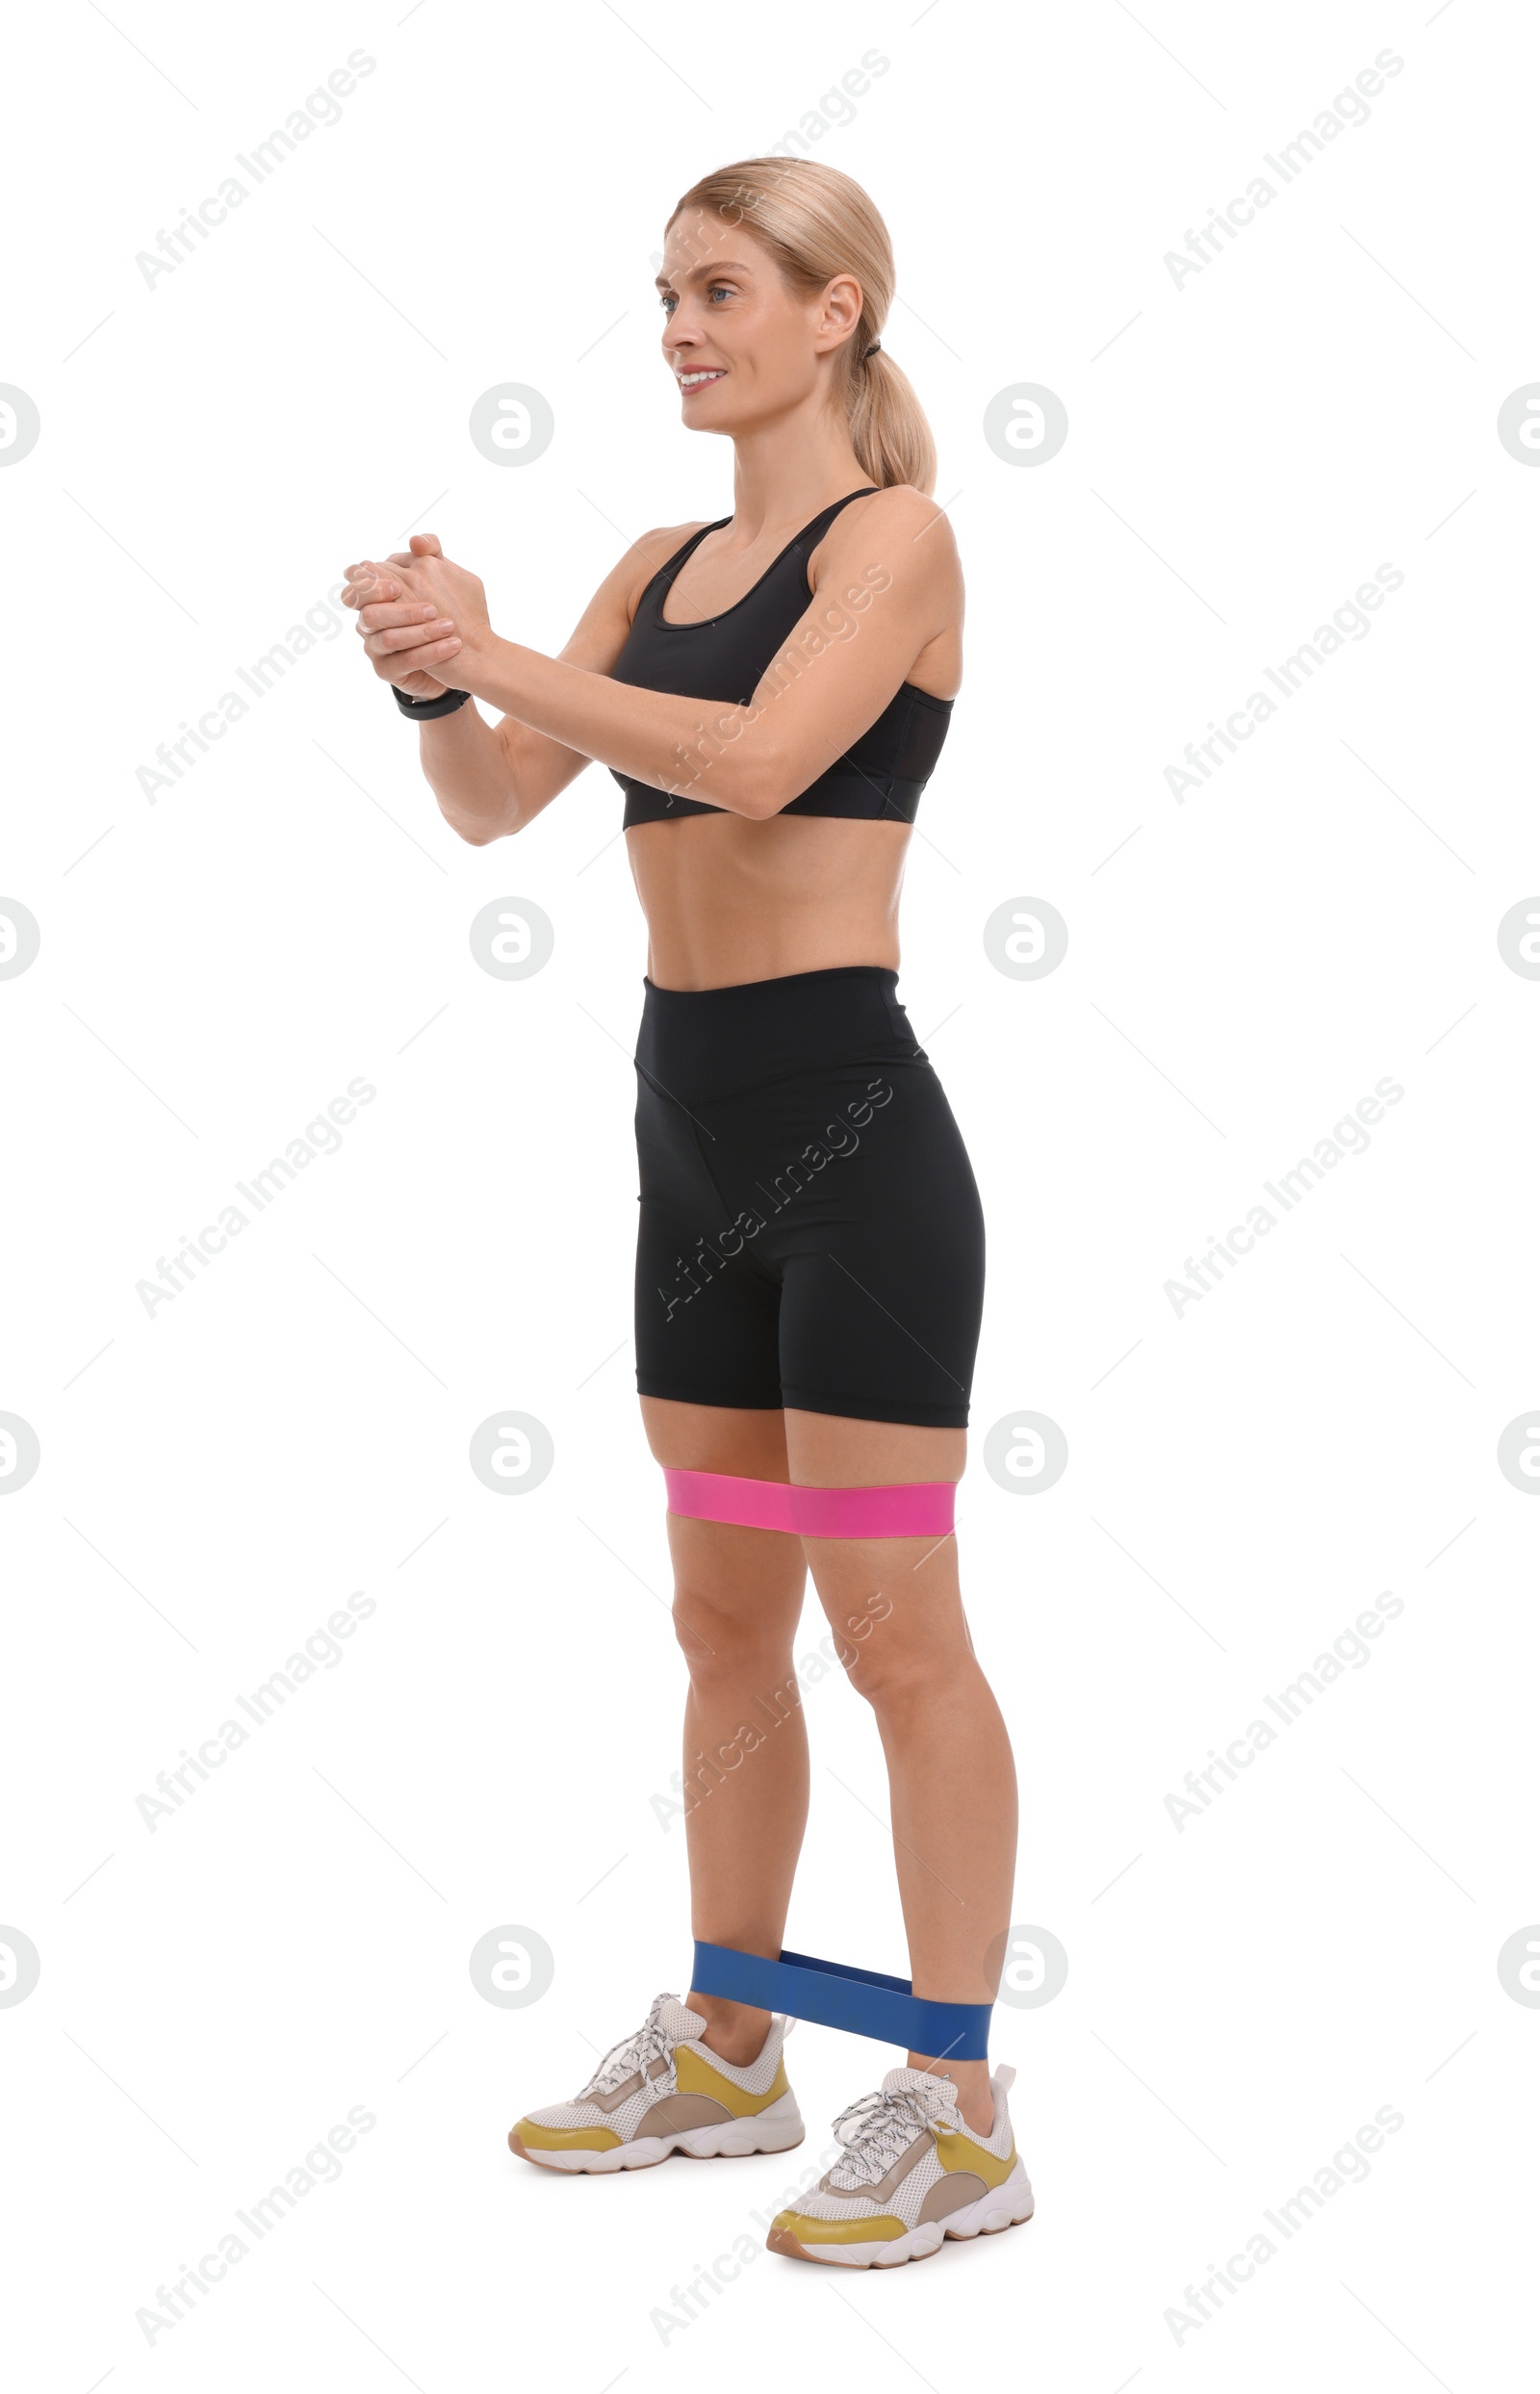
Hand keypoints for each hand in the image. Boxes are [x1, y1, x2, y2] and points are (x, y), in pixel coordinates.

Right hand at [343, 533, 492, 695]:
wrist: (454, 655)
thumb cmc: (442, 613)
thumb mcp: (440, 579)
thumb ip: (430, 556)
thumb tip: (416, 540)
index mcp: (376, 595)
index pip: (358, 585)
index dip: (370, 585)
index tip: (396, 586)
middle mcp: (369, 621)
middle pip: (371, 614)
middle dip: (400, 610)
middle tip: (430, 608)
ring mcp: (375, 648)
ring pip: (388, 639)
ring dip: (420, 632)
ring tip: (449, 627)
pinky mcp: (387, 671)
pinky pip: (405, 663)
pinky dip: (430, 653)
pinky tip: (453, 646)